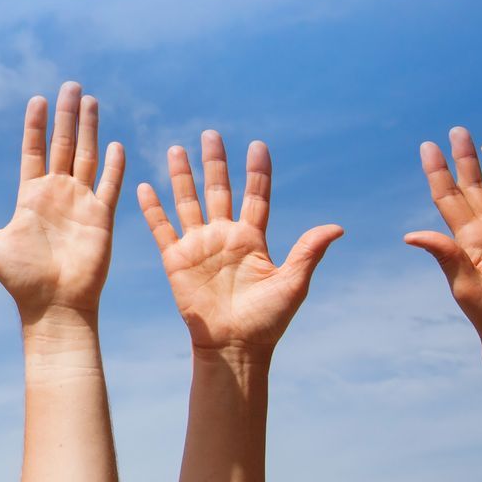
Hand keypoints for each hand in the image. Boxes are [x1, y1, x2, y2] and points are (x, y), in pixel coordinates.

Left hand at [0, 82, 124, 333]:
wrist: (52, 306)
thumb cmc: (20, 280)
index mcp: (31, 196)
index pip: (34, 150)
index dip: (36, 125)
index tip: (37, 99)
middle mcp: (57, 194)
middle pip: (64, 145)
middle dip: (67, 115)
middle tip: (71, 86)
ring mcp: (81, 203)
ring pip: (87, 156)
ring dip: (90, 129)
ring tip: (91, 101)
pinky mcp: (101, 218)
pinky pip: (108, 185)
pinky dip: (113, 165)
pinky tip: (115, 144)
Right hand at [138, 132, 342, 351]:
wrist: (233, 346)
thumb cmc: (267, 320)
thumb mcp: (293, 283)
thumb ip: (308, 251)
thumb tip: (337, 227)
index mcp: (252, 239)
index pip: (255, 196)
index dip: (257, 171)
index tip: (258, 145)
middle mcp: (224, 237)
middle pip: (219, 190)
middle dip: (214, 163)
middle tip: (211, 134)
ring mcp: (199, 246)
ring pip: (187, 202)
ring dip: (181, 176)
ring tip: (176, 149)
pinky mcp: (176, 260)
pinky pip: (161, 228)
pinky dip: (152, 208)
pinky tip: (144, 187)